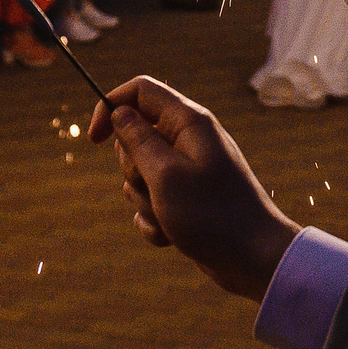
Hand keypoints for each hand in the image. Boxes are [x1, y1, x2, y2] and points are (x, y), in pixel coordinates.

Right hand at [87, 76, 299, 299]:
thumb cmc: (212, 214)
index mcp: (188, 122)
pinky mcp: (186, 199)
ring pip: (139, 174)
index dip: (111, 107)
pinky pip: (151, 202)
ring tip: (169, 216)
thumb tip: (119, 111)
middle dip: (131, 169)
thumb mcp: (165, 174)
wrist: (253, 257)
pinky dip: (154, 221)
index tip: (94, 140)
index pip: (140, 91)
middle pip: (134, 137)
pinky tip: (172, 236)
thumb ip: (138, 139)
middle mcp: (188, 140)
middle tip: (154, 186)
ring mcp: (187, 170)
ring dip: (144, 201)